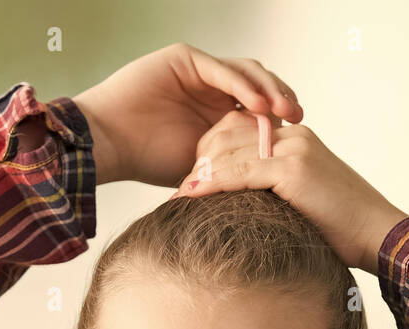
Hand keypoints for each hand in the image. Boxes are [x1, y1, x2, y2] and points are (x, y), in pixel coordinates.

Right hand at [71, 42, 302, 187]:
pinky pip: (222, 70)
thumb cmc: (145, 161)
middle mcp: (209, 88)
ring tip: (283, 110)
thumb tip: (269, 188)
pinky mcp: (184, 59)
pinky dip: (242, 85)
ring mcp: (198, 72)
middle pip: (258, 85)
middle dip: (281, 99)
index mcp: (215, 111)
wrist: (108, 146)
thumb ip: (232, 165)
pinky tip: (258, 104)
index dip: (280, 119)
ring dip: (267, 89)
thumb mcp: (204, 168)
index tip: (300, 137)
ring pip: (245, 73)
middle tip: (299, 118)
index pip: (258, 106)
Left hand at [169, 110, 408, 274]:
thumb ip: (276, 193)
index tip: (193, 178)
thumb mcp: (304, 202)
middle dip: (199, 160)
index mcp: (296, 139)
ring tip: (178, 195)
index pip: (240, 130)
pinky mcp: (293, 169)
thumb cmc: (344, 228)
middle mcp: (294, 136)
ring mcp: (294, 150)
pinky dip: (212, 184)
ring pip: (231, 151)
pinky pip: (240, 172)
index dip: (211, 152)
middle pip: (229, 134)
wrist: (378, 233)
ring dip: (200, 173)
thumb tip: (245, 208)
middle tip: (179, 188)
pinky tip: (191, 196)